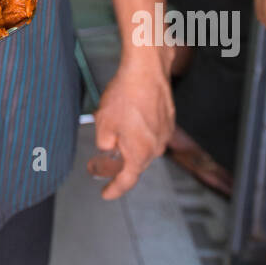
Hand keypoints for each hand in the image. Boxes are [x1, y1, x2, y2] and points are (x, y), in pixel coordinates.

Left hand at [91, 57, 174, 199]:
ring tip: (111, 136)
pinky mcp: (168, 120)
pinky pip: (150, 134)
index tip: (106, 194)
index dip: (114, 189)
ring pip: (143, 148)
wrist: (147, 71)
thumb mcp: (104, 124)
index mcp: (140, 154)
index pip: (126, 180)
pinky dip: (137, 133)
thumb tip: (107, 149)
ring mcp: (164, 133)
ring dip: (127, 147)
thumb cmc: (126, 96)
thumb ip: (104, 145)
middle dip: (116, 166)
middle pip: (134, 164)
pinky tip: (127, 121)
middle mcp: (156, 147)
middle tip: (98, 164)